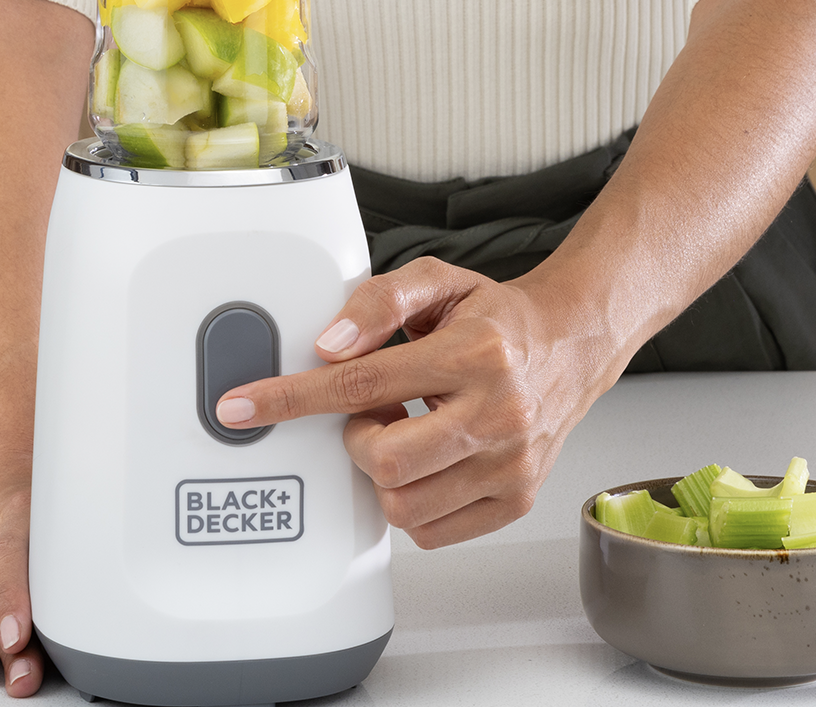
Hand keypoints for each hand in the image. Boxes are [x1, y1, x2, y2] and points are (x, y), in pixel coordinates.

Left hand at [213, 257, 630, 547]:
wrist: (572, 345)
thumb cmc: (495, 320)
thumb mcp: (435, 282)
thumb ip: (375, 302)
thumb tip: (328, 347)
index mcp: (477, 354)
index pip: (361, 384)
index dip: (291, 399)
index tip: (242, 408)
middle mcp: (499, 414)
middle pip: (382, 461)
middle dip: (357, 441)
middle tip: (373, 414)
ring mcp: (511, 466)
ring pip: (403, 506)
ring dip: (384, 474)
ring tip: (404, 433)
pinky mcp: (515, 501)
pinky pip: (432, 532)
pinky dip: (412, 502)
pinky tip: (426, 462)